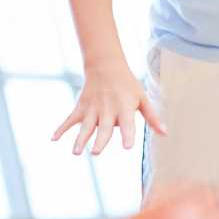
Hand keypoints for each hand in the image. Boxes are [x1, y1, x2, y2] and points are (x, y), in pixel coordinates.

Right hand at [52, 59, 166, 155]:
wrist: (105, 65)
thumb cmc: (127, 84)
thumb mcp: (142, 98)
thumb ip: (152, 116)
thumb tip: (165, 134)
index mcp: (124, 107)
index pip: (127, 123)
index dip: (127, 134)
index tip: (127, 147)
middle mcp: (107, 109)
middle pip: (103, 127)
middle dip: (100, 140)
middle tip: (96, 153)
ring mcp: (92, 108)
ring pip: (85, 125)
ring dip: (80, 138)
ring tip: (76, 152)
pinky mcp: (81, 107)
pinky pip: (70, 119)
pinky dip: (61, 128)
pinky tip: (54, 139)